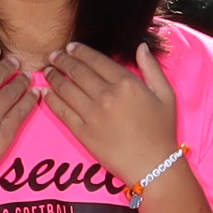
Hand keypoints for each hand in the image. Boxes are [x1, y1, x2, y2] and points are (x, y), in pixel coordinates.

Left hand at [39, 43, 181, 190]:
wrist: (154, 166)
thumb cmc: (163, 131)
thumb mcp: (166, 95)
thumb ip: (152, 68)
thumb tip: (141, 47)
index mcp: (126, 83)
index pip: (96, 60)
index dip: (80, 51)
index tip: (70, 47)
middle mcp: (106, 95)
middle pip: (77, 71)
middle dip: (62, 60)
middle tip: (53, 56)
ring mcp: (92, 114)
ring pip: (66, 89)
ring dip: (53, 77)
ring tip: (47, 71)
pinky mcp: (83, 132)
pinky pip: (62, 111)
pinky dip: (51, 100)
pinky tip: (45, 93)